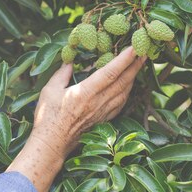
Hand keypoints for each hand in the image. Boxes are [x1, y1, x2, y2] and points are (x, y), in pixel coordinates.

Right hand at [6, 47, 145, 191]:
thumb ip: (62, 73)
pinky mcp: (103, 120)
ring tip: (138, 66)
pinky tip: (128, 86)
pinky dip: (127, 92)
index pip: (110, 72)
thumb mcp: (49, 90)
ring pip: (125, 92)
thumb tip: (70, 61)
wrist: (52, 144)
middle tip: (144, 53)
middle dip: (135, 66)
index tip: (134, 48)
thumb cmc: (48, 117)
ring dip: (134, 78)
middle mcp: (98, 102)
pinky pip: (121, 103)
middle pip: (123, 81)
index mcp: (85, 92)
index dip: (124, 59)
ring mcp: (103, 112)